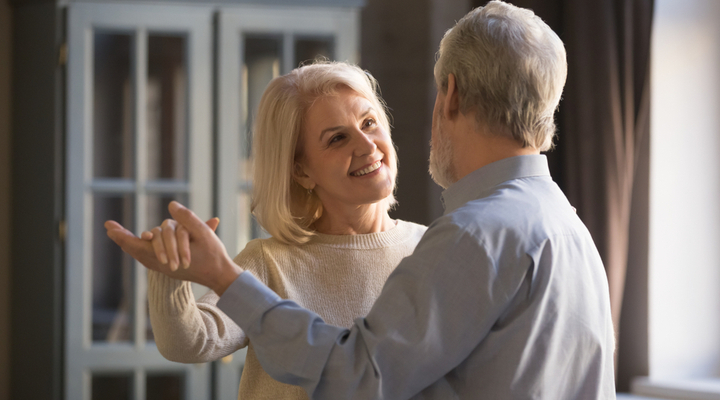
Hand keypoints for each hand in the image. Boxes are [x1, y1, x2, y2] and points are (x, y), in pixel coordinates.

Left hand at [105, 201, 243, 294]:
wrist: (220, 276)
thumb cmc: (213, 255)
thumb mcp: (203, 233)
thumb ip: (187, 219)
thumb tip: (171, 205)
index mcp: (167, 257)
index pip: (139, 244)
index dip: (123, 236)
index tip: (110, 228)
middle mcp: (161, 264)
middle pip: (136, 250)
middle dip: (122, 238)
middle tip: (108, 226)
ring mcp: (164, 268)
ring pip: (141, 255)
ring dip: (129, 244)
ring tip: (117, 234)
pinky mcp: (168, 269)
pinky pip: (148, 259)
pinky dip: (140, 250)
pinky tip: (138, 244)